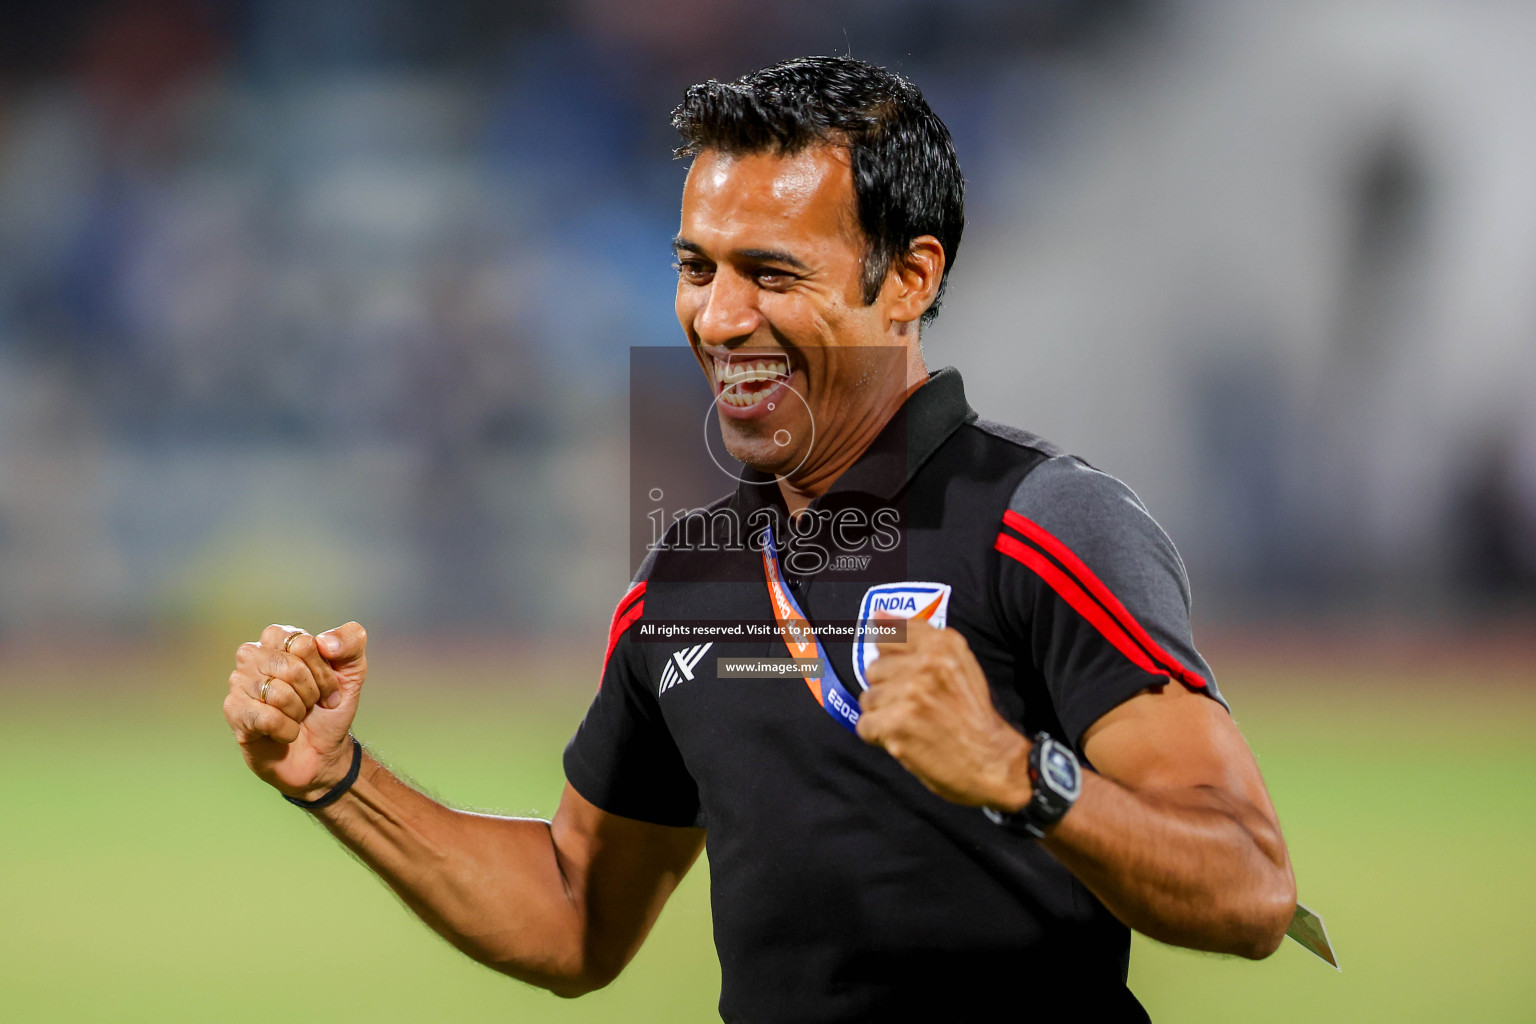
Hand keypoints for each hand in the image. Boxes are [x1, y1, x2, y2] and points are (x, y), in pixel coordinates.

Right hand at [222, 621, 368, 800]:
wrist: (323, 753)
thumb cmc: (330, 708)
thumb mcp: (353, 671)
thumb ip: (351, 641)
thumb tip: (324, 641)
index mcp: (280, 638)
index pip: (304, 644)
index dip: (323, 672)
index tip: (328, 688)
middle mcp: (253, 655)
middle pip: (291, 668)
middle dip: (312, 693)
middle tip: (312, 704)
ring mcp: (239, 682)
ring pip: (278, 693)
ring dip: (299, 712)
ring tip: (297, 716)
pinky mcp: (234, 712)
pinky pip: (268, 718)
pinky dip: (288, 731)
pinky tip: (286, 732)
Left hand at [856, 613, 1030, 809]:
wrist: (994, 761)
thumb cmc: (973, 715)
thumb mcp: (957, 664)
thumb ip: (918, 638)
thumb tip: (878, 615)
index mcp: (942, 644)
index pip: (888, 634)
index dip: (891, 659)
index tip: (902, 674)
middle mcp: (926, 663)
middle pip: (874, 670)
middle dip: (888, 691)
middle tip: (916, 708)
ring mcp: (910, 693)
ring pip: (868, 699)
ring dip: (884, 716)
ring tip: (913, 724)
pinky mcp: (896, 723)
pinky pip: (864, 725)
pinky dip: (879, 738)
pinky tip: (905, 739)